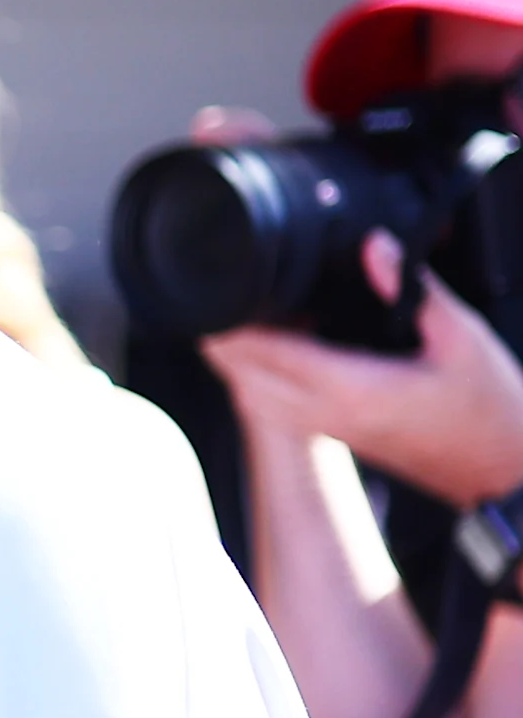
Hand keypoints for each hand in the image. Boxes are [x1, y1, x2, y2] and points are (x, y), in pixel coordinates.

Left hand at [204, 229, 522, 505]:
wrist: (504, 472)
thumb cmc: (491, 409)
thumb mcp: (462, 337)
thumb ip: (412, 288)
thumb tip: (374, 245)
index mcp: (350, 388)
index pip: (263, 354)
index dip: (232, 322)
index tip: (222, 288)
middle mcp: (327, 414)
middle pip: (241, 377)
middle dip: (223, 338)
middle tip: (226, 295)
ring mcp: (328, 430)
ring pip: (252, 397)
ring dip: (238, 361)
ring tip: (246, 316)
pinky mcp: (337, 436)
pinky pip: (275, 408)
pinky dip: (261, 378)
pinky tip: (281, 348)